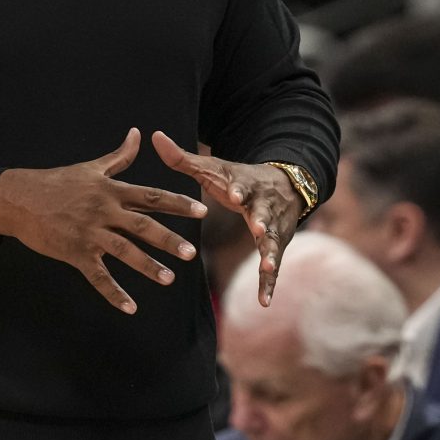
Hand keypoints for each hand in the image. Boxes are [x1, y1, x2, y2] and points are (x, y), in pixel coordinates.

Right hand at [0, 129, 205, 312]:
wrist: (19, 199)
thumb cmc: (57, 181)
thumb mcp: (91, 168)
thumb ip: (119, 156)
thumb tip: (138, 134)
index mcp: (111, 191)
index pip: (151, 197)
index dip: (178, 203)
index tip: (201, 210)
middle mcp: (104, 211)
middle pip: (142, 226)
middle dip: (168, 240)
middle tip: (191, 253)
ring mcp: (89, 233)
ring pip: (124, 252)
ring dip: (147, 266)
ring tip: (169, 279)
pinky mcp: (75, 253)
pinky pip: (98, 276)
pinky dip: (114, 293)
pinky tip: (130, 307)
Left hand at [151, 132, 302, 305]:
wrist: (286, 185)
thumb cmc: (239, 179)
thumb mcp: (214, 169)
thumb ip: (183, 159)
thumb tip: (154, 136)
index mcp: (247, 186)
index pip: (245, 187)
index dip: (241, 190)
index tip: (236, 194)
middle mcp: (264, 207)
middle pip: (264, 214)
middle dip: (262, 221)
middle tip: (258, 229)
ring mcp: (274, 228)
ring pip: (273, 242)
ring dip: (271, 254)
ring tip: (267, 268)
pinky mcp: (277, 246)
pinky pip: (274, 268)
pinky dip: (269, 284)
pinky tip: (264, 303)